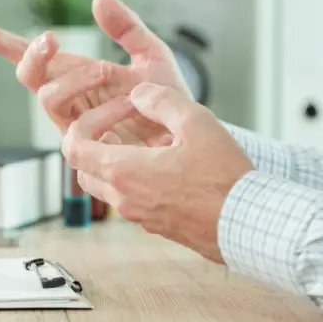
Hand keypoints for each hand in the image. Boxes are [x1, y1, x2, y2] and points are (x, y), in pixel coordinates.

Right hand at [0, 0, 190, 145]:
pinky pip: (75, 130)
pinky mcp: (88, 150)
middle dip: (34, 56)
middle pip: (30, 77)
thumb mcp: (151, 55)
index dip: (4, 45)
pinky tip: (129, 103)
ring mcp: (76, 126)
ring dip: (75, 80)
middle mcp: (70, 102)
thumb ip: (127, 28)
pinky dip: (101, 110)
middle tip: (52, 40)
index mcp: (77, 77)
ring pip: (48, 99)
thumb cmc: (167, 103)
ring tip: (109, 71)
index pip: (34, 60)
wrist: (189, 139)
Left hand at [62, 83, 253, 261]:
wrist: (249, 226)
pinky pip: (127, 199)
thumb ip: (161, 101)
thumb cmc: (224, 178)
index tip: (120, 110)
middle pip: (83, 166)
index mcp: (123, 172)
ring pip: (103, 185)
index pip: (73, 146)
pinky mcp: (154, 224)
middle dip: (95, 140)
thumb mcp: (196, 123)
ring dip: (112, 160)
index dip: (88, 121)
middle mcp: (123, 197)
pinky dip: (131, 179)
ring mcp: (137, 215)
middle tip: (123, 123)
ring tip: (143, 141)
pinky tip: (162, 164)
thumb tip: (139, 94)